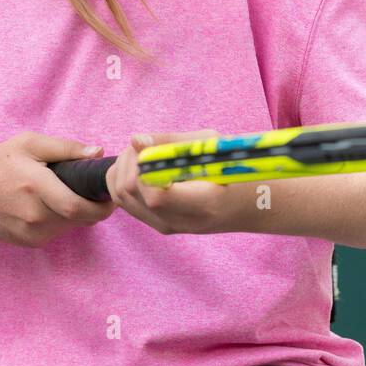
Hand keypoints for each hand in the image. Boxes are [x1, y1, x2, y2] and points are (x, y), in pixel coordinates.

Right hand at [0, 132, 115, 247]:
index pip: (78, 206)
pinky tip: (54, 204)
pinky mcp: (28, 242)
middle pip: (79, 218)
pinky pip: (58, 232)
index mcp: (35, 186)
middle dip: (96, 208)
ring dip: (80, 213)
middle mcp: (34, 215)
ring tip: (73, 194)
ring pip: (71, 226)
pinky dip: (64, 220)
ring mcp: (30, 232)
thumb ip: (65, 148)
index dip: (102, 205)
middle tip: (102, 194)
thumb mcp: (28, 144)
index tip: (112, 195)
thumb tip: (97, 152)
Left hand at [106, 129, 246, 235]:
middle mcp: (180, 221)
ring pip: (121, 196)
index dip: (143, 166)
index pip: (155, 194)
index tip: (150, 147)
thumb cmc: (232, 168)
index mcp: (202, 203)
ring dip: (122, 169)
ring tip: (141, 153)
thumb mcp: (211, 145)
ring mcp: (166, 226)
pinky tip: (140, 168)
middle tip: (143, 145)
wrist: (245, 204)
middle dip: (128, 161)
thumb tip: (136, 140)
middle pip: (130, 192)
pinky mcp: (157, 225)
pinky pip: (125, 202)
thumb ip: (172, 142)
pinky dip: (123, 180)